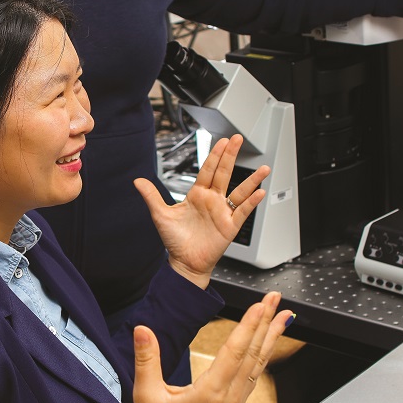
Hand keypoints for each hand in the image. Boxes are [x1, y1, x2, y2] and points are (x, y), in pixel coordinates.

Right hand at [124, 292, 292, 402]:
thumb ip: (147, 360)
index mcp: (209, 393)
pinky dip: (263, 355)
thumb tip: (143, 330)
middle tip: (276, 299)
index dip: (249, 325)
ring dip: (270, 337)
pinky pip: (254, 375)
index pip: (235, 351)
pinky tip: (267, 345)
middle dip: (267, 323)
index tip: (260, 305)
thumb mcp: (146, 396)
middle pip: (253, 353)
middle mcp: (228, 398)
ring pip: (258, 364)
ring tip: (284, 316)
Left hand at [133, 135, 268, 288]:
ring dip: (252, 180)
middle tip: (239, 139)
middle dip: (231, 156)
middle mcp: (212, 201)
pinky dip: (252, 202)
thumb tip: (137, 180)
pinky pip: (242, 212)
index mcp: (197, 195)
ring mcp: (222, 212)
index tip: (223, 141)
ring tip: (264, 168)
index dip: (215, 155)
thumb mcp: (160, 215)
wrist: (184, 263)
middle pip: (224, 173)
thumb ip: (151, 196)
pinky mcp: (229, 226)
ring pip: (240, 192)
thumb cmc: (175, 240)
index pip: (208, 170)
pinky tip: (259, 192)